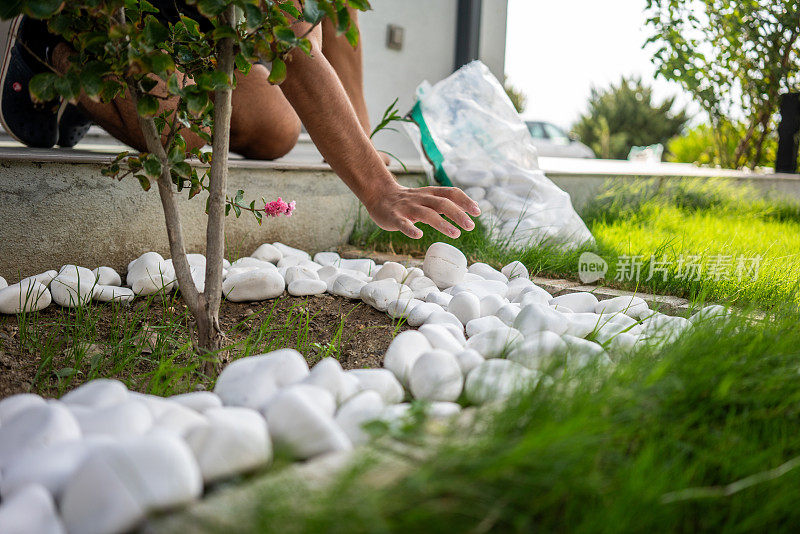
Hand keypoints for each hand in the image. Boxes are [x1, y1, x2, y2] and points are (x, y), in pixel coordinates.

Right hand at [363, 184, 481, 238]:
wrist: (378, 194)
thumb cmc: (408, 200)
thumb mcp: (428, 197)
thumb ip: (446, 202)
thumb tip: (471, 209)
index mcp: (430, 193)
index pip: (450, 193)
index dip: (465, 201)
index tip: (477, 212)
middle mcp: (420, 198)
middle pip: (442, 203)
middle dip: (458, 214)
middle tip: (471, 226)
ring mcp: (407, 207)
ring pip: (426, 214)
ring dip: (442, 223)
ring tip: (456, 234)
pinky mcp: (394, 217)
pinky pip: (402, 223)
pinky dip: (410, 229)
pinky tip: (418, 236)